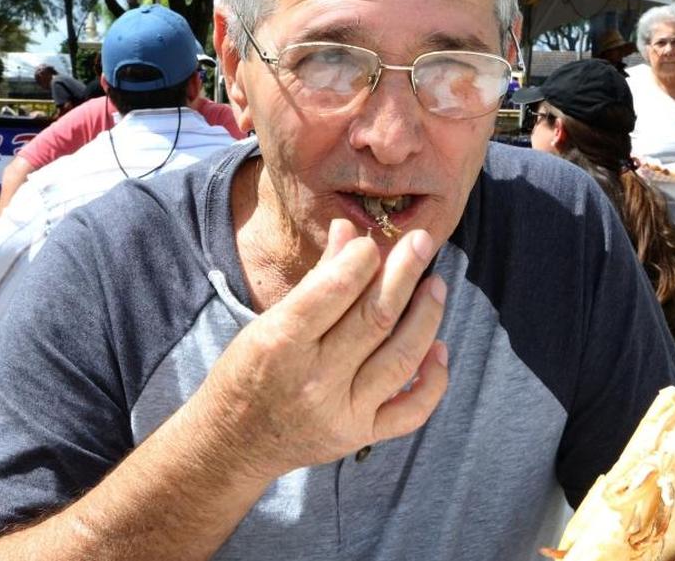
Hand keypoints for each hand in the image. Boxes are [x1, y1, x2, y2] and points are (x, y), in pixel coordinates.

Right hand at [198, 218, 449, 479]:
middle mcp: (314, 380)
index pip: (333, 292)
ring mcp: (342, 412)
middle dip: (405, 273)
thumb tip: (350, 231)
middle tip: (423, 243)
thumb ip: (317, 279)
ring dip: (427, 316)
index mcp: (282, 343)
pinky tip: (439, 347)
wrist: (235, 443)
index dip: (361, 260)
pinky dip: (434, 379)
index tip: (374, 242)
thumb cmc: (249, 371)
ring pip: (401, 358)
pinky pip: (412, 410)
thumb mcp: (269, 321)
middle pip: (376, 319)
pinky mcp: (361, 436)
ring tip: (436, 285)